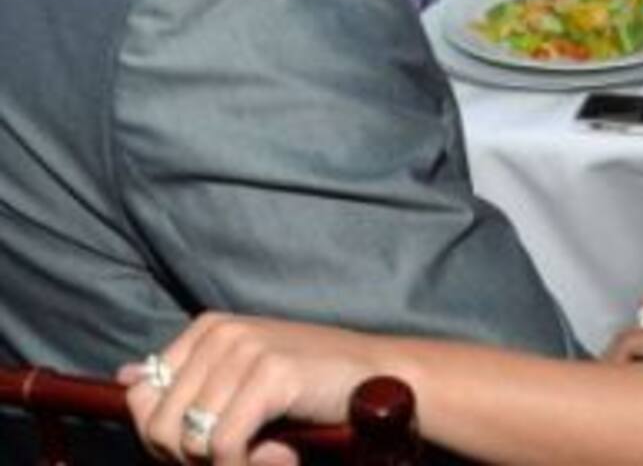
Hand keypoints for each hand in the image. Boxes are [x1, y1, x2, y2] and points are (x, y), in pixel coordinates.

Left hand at [119, 312, 384, 464]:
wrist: (377, 376)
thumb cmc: (308, 384)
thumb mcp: (240, 374)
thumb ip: (185, 377)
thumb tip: (126, 378)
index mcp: (207, 329)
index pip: (142, 398)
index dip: (167, 441)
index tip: (210, 448)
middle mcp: (220, 332)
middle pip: (160, 427)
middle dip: (192, 460)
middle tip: (244, 455)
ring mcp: (245, 349)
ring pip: (188, 443)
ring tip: (271, 451)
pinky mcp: (270, 373)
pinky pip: (222, 448)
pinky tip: (285, 453)